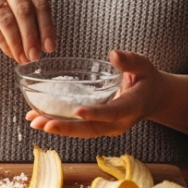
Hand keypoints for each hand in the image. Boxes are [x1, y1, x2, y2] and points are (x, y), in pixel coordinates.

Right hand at [0, 0, 55, 63]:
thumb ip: (31, 13)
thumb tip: (45, 45)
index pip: (40, 2)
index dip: (47, 26)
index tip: (50, 47)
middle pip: (25, 11)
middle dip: (32, 37)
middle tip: (35, 56)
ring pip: (8, 20)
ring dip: (18, 43)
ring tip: (23, 58)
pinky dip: (4, 43)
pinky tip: (11, 53)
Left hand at [26, 50, 168, 137]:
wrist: (153, 99)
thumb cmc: (147, 80)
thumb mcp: (145, 67)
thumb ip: (131, 61)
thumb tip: (114, 55)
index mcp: (131, 108)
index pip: (111, 113)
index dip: (95, 113)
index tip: (77, 112)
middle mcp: (117, 123)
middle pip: (90, 130)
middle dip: (66, 128)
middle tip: (44, 123)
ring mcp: (106, 128)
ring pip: (80, 132)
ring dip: (57, 128)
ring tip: (34, 122)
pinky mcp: (97, 126)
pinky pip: (77, 128)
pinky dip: (58, 124)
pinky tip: (38, 119)